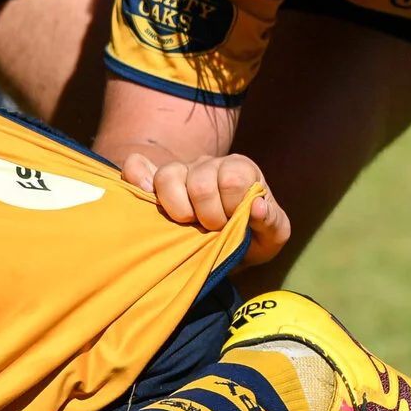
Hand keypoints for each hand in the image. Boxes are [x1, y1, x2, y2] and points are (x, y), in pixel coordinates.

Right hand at [119, 149, 288, 262]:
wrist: (224, 246)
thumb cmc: (250, 238)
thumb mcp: (273, 237)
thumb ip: (272, 222)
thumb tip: (256, 207)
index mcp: (240, 169)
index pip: (233, 180)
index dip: (232, 209)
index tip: (234, 224)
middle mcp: (208, 164)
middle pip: (200, 184)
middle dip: (207, 216)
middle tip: (212, 229)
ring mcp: (179, 170)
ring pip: (168, 176)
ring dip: (177, 209)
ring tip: (187, 223)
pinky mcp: (152, 179)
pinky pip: (137, 166)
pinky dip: (137, 178)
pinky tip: (146, 195)